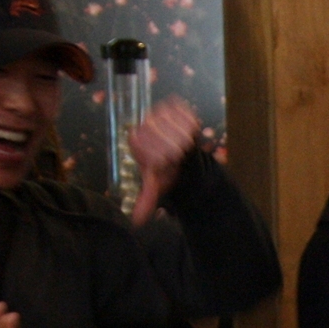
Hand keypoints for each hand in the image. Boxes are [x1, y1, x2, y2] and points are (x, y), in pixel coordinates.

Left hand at [126, 97, 201, 226]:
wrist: (177, 152)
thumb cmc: (166, 169)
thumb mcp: (156, 186)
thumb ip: (146, 200)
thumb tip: (136, 222)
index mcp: (136, 141)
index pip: (143, 142)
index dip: (160, 153)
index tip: (171, 161)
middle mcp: (143, 124)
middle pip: (155, 130)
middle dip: (171, 144)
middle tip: (180, 155)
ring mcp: (158, 112)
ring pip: (169, 118)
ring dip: (181, 132)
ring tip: (187, 146)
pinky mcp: (173, 105)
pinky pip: (181, 109)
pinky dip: (189, 119)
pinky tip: (192, 130)